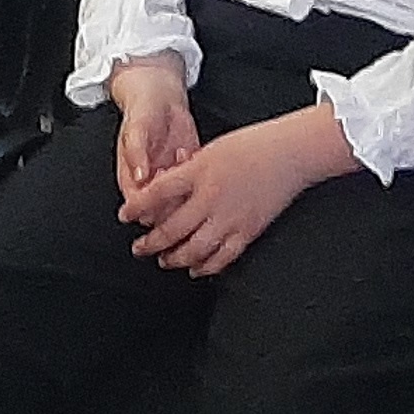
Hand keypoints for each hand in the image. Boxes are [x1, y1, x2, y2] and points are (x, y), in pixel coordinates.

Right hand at [106, 56, 199, 200]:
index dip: (148, 205)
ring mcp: (172, 177)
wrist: (161, 97)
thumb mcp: (135, 129)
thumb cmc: (142, 112)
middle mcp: (152, 182)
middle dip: (170, 198)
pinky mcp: (189, 169)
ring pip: (181, 200)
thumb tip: (139, 176)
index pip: (139, 206)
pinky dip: (195, 172)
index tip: (154, 189)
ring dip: (184, 185)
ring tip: (177, 156)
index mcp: (133, 179)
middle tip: (168, 173)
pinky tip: (186, 151)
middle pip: (162, 210)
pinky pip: (196, 182)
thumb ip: (136, 153)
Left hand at [122, 105, 353, 276]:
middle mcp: (211, 197)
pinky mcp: (248, 231)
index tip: (124, 216)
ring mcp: (230, 217)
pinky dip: (206, 266)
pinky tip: (196, 269)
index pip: (157, 194)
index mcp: (198, 171)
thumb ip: (187, 172)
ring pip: (194, 249)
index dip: (137, 208)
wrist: (289, 153)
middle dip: (150, 243)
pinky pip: (222, 257)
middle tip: (139, 248)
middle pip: (172, 228)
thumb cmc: (251, 145)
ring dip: (175, 258)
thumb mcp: (210, 150)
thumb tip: (165, 191)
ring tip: (164, 260)